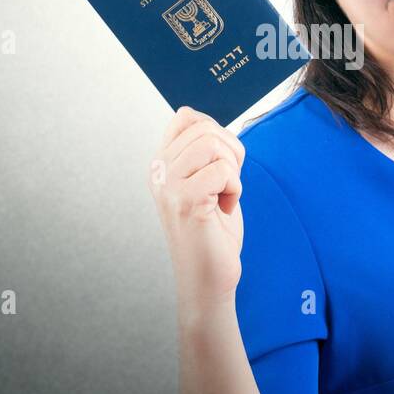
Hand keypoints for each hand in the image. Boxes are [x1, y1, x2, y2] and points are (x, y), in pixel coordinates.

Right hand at [149, 105, 245, 307]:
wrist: (208, 277)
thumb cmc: (212, 231)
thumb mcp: (204, 181)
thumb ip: (201, 151)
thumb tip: (201, 118)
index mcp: (161, 163)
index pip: (186, 116)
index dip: (216, 132)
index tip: (220, 164)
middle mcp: (158, 171)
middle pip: (205, 127)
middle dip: (230, 153)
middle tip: (226, 185)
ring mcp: (168, 185)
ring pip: (213, 144)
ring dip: (232, 171)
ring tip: (223, 196)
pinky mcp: (185, 200)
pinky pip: (223, 170)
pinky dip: (235, 189)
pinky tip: (224, 209)